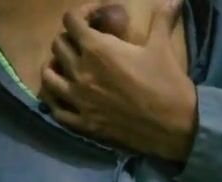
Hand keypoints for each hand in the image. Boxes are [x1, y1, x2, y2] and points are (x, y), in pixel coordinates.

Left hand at [40, 0, 197, 160]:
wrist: (172, 127)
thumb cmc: (167, 84)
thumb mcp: (162, 47)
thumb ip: (161, 20)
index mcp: (97, 49)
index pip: (71, 21)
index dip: (80, 14)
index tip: (92, 18)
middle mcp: (82, 72)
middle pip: (58, 46)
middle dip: (68, 39)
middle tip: (81, 44)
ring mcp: (80, 101)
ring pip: (49, 78)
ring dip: (54, 69)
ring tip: (64, 69)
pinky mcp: (84, 124)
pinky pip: (57, 112)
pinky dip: (57, 103)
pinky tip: (64, 99)